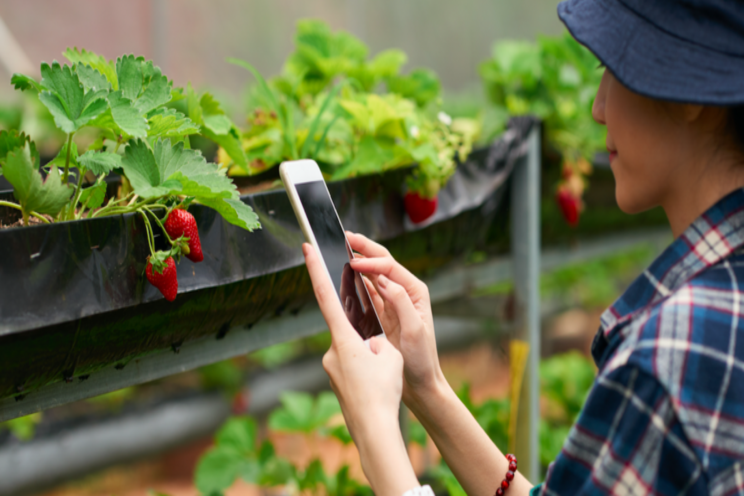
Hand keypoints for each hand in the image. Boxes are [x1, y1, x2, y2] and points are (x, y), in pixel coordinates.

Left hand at [303, 243, 417, 495]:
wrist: (374, 430)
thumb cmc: (382, 391)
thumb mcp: (389, 354)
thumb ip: (377, 339)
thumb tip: (368, 342)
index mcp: (343, 338)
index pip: (326, 296)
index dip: (316, 270)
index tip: (306, 249)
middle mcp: (331, 351)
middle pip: (349, 329)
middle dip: (367, 335)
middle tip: (382, 359)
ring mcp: (331, 367)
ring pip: (353, 350)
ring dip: (370, 357)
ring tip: (383, 377)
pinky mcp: (336, 381)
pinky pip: (352, 366)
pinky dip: (366, 370)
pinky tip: (377, 385)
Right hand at [345, 232, 445, 408]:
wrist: (420, 382)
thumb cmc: (422, 358)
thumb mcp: (415, 330)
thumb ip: (401, 301)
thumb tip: (384, 279)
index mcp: (415, 291)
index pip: (390, 267)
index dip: (371, 261)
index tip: (354, 262)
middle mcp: (404, 291)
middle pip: (381, 262)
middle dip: (364, 247)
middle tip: (345, 237)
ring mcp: (391, 301)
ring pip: (371, 274)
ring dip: (357, 261)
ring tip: (341, 250)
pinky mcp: (381, 312)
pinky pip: (365, 291)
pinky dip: (354, 281)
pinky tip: (343, 275)